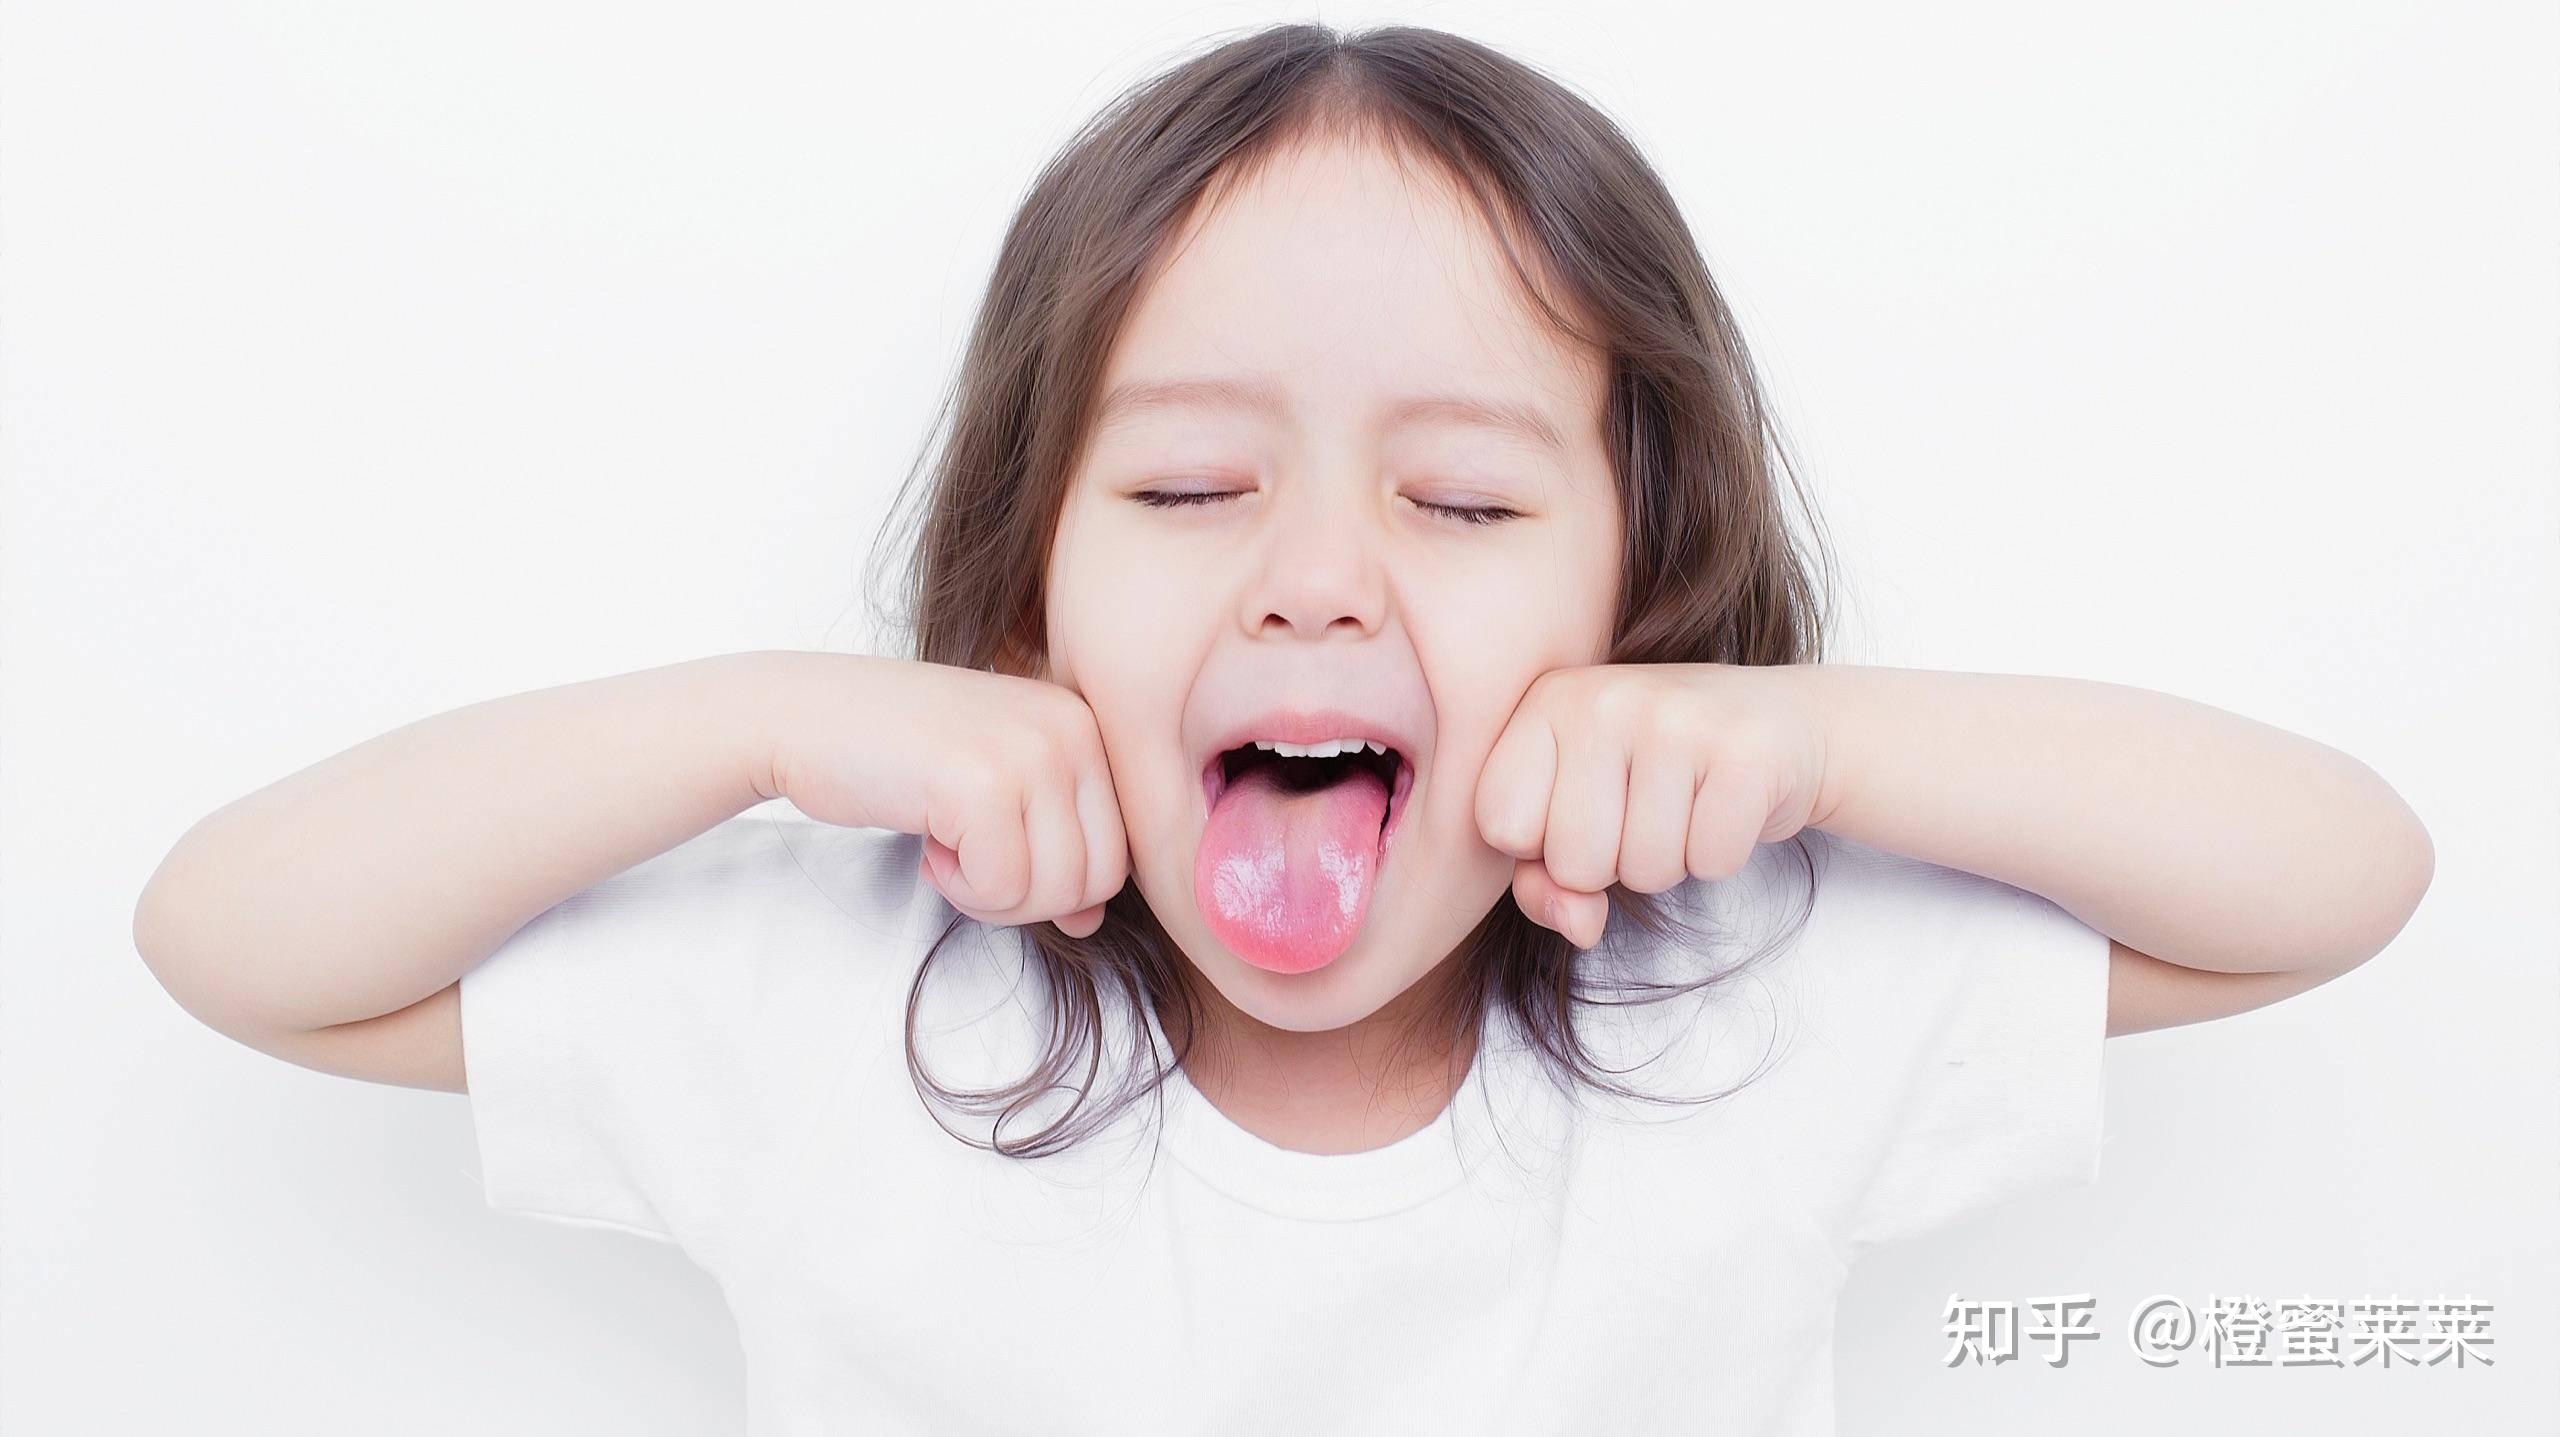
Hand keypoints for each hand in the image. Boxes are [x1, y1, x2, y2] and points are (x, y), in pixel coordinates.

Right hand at [768, 655, 1129, 937]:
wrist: (802, 716)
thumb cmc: (897, 754)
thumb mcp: (995, 793)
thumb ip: (1054, 848)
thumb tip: (1091, 920)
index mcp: (1085, 722)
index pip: (1121, 849)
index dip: (1057, 883)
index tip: (997, 856)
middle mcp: (1072, 727)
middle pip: (1100, 876)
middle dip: (1030, 899)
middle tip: (969, 867)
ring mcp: (1032, 750)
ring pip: (1059, 890)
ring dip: (994, 898)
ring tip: (949, 854)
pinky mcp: (983, 783)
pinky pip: (1003, 887)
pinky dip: (960, 890)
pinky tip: (928, 847)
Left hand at [1473, 663, 1831, 948]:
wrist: (1786, 723)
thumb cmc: (1659, 776)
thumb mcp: (1579, 813)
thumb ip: (1542, 881)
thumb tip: (1577, 924)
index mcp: (1546, 701)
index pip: (1500, 825)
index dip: (1543, 845)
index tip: (1584, 807)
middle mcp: (1603, 698)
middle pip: (1574, 862)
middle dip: (1613, 864)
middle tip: (1647, 809)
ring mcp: (1677, 718)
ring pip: (1646, 872)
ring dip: (1670, 861)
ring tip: (1687, 803)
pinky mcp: (1746, 753)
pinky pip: (1710, 863)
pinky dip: (1721, 856)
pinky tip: (1725, 805)